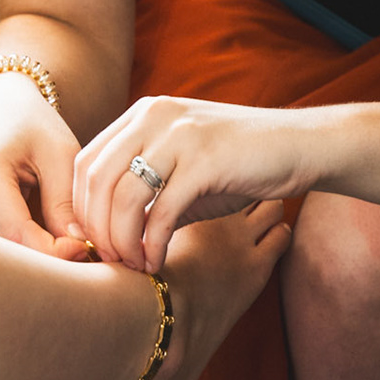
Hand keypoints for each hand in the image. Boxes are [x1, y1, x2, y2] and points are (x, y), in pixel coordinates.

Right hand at [0, 71, 87, 259]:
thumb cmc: (31, 122)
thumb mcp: (59, 153)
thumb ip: (65, 202)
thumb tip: (76, 249)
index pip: (17, 234)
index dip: (54, 252)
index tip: (86, 247)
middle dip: (41, 262)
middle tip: (79, 253)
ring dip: (26, 258)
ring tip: (61, 246)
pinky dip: (13, 249)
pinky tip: (39, 240)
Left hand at [73, 95, 312, 272]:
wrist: (300, 147)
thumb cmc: (240, 163)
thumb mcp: (182, 169)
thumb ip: (144, 191)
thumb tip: (106, 233)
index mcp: (142, 114)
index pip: (85, 161)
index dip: (80, 207)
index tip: (91, 241)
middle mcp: (153, 117)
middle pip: (95, 179)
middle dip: (95, 227)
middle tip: (107, 259)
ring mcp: (179, 135)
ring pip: (122, 197)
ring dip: (121, 240)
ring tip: (131, 264)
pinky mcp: (204, 161)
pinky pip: (161, 211)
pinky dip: (152, 244)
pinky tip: (155, 262)